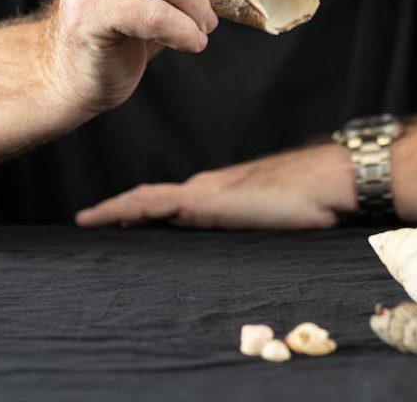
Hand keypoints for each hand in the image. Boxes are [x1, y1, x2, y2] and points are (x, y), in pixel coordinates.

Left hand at [75, 143, 357, 229]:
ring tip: (88, 221)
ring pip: (147, 199)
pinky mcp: (206, 200)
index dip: (144, 209)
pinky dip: (126, 208)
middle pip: (152, 199)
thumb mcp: (273, 219)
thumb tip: (242, 238)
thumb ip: (252, 222)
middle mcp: (207, 187)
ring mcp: (205, 191)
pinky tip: (106, 217)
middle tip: (92, 220)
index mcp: (221, 193)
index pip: (172, 202)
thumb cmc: (311, 201)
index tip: (120, 219)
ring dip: (117, 209)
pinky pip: (154, 203)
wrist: (327, 178)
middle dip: (122, 209)